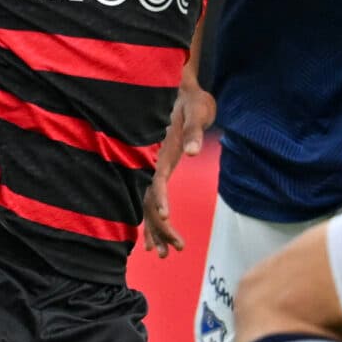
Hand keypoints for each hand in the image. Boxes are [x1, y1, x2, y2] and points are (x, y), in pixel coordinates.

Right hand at [141, 80, 215, 255]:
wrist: (180, 88)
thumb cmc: (189, 98)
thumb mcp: (195, 110)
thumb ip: (195, 131)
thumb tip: (195, 151)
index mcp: (159, 150)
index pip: (155, 179)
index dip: (160, 197)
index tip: (166, 215)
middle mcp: (151, 162)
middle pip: (148, 200)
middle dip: (159, 226)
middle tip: (173, 250)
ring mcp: (151, 168)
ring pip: (146, 204)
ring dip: (154, 229)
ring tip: (164, 253)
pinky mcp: (156, 170)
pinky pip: (149, 199)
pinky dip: (152, 219)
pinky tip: (155, 238)